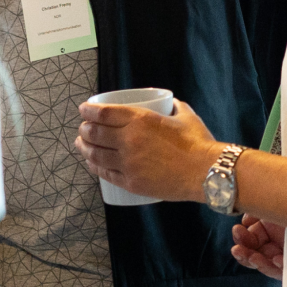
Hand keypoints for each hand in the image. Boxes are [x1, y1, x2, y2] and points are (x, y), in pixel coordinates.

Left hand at [75, 98, 220, 202]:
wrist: (206, 172)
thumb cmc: (197, 142)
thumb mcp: (184, 115)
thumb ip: (173, 106)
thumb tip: (169, 103)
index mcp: (140, 119)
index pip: (104, 113)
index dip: (88, 111)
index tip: (83, 109)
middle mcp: (129, 140)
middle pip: (95, 133)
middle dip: (84, 129)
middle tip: (83, 128)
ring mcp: (128, 163)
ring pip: (96, 154)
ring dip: (84, 147)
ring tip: (81, 144)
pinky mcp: (131, 183)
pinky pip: (106, 174)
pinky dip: (94, 167)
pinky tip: (91, 163)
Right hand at [231, 214, 284, 279]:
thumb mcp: (272, 208)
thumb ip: (256, 212)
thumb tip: (245, 221)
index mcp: (265, 234)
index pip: (246, 241)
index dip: (240, 238)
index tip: (237, 229)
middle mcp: (271, 248)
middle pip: (252, 257)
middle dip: (243, 254)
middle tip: (236, 250)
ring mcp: (282, 259)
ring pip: (266, 266)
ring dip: (258, 263)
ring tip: (252, 258)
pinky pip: (285, 270)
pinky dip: (280, 266)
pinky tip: (277, 259)